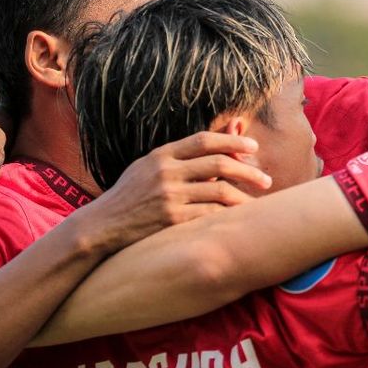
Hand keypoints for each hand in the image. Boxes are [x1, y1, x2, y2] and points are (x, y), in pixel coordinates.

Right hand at [73, 131, 272, 254]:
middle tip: (266, 179)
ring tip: (258, 202)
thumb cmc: (129, 196)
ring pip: (220, 190)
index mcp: (161, 155)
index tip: (253, 147)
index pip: (204, 140)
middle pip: (219, 163)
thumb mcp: (147, 168)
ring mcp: (169, 196)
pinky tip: (239, 218)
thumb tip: (216, 147)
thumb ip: (179, 157)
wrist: (101, 227)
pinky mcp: (171, 220)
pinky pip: (210, 214)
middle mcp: (166, 172)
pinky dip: (229, 215)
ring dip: (244, 196)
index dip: (233, 141)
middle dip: (248, 170)